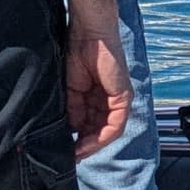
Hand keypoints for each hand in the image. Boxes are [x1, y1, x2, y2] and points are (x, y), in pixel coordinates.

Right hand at [64, 11, 130, 153]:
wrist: (87, 32)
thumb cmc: (78, 53)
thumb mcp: (72, 90)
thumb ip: (74, 111)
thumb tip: (72, 132)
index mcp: (98, 97)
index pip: (91, 125)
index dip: (79, 140)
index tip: (66, 150)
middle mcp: (110, 101)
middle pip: (99, 131)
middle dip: (84, 146)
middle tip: (69, 157)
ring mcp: (119, 99)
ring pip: (107, 132)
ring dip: (91, 145)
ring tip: (76, 153)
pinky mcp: (123, 97)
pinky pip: (115, 124)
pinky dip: (101, 136)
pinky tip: (86, 142)